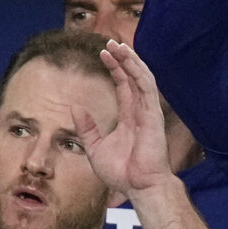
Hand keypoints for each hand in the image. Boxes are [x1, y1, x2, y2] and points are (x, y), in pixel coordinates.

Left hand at [76, 40, 175, 198]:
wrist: (138, 187)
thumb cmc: (121, 171)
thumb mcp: (95, 147)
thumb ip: (87, 127)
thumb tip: (74, 108)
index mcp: (129, 116)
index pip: (124, 85)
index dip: (115, 68)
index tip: (103, 53)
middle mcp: (140, 110)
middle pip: (133, 76)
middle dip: (123, 58)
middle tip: (110, 42)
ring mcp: (148, 112)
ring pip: (142, 77)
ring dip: (131, 60)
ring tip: (118, 45)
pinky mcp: (153, 115)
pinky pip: (147, 88)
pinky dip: (139, 72)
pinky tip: (130, 60)